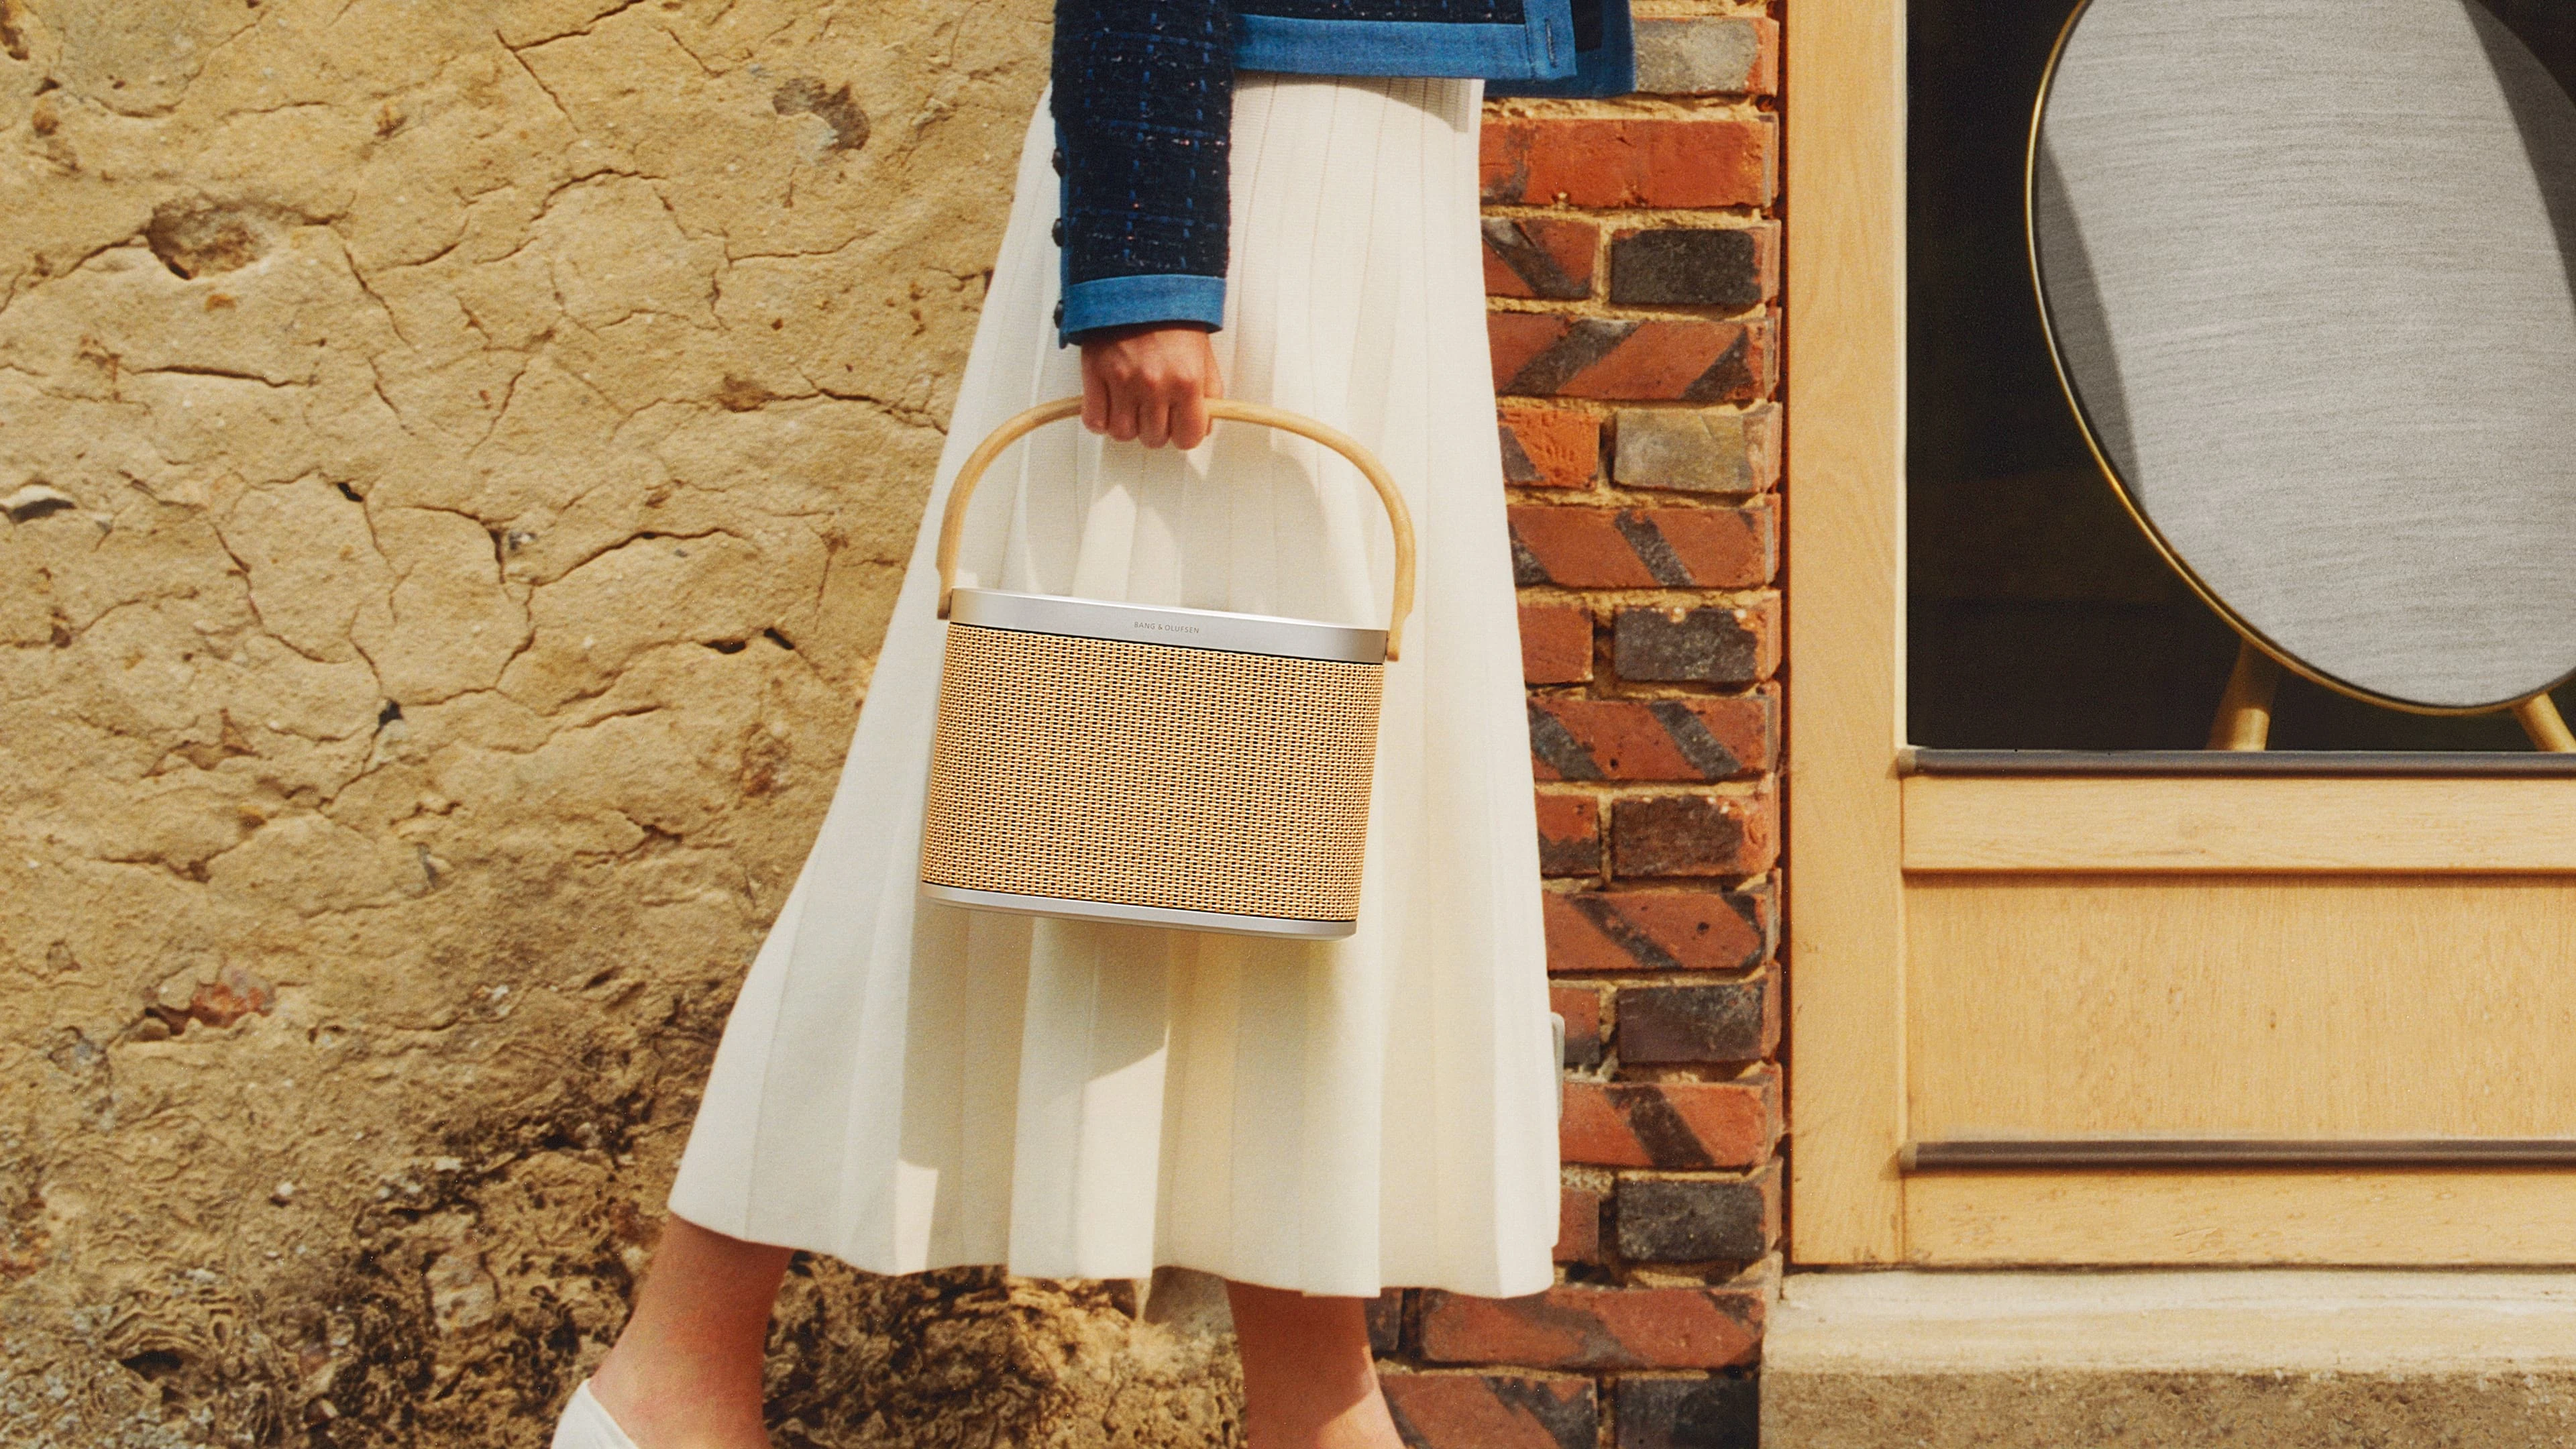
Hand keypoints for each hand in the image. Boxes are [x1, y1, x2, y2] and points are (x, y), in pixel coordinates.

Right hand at [1079, 325, 1224, 448]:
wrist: (1139, 282)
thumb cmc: (1172, 316)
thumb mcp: (1204, 355)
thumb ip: (1208, 393)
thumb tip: (1203, 424)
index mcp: (1187, 381)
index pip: (1188, 438)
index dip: (1183, 434)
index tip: (1179, 425)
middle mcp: (1155, 385)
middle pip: (1154, 439)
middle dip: (1156, 428)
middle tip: (1154, 409)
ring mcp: (1123, 381)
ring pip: (1123, 434)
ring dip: (1127, 425)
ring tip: (1131, 406)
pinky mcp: (1095, 374)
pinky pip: (1094, 420)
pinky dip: (1099, 420)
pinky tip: (1108, 406)